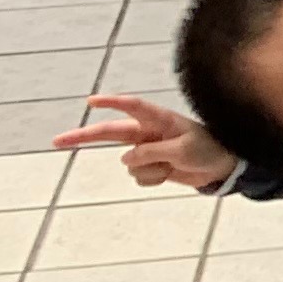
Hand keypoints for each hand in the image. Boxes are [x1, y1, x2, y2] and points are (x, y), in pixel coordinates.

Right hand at [55, 92, 236, 192]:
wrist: (225, 168)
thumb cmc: (211, 150)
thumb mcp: (183, 150)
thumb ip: (153, 152)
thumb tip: (126, 160)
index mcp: (160, 120)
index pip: (132, 107)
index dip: (111, 102)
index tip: (90, 101)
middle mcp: (149, 132)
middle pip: (110, 133)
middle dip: (84, 137)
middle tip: (57, 141)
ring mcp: (148, 150)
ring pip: (130, 165)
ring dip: (149, 170)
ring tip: (173, 165)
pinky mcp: (151, 166)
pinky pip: (140, 178)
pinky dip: (154, 180)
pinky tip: (170, 174)